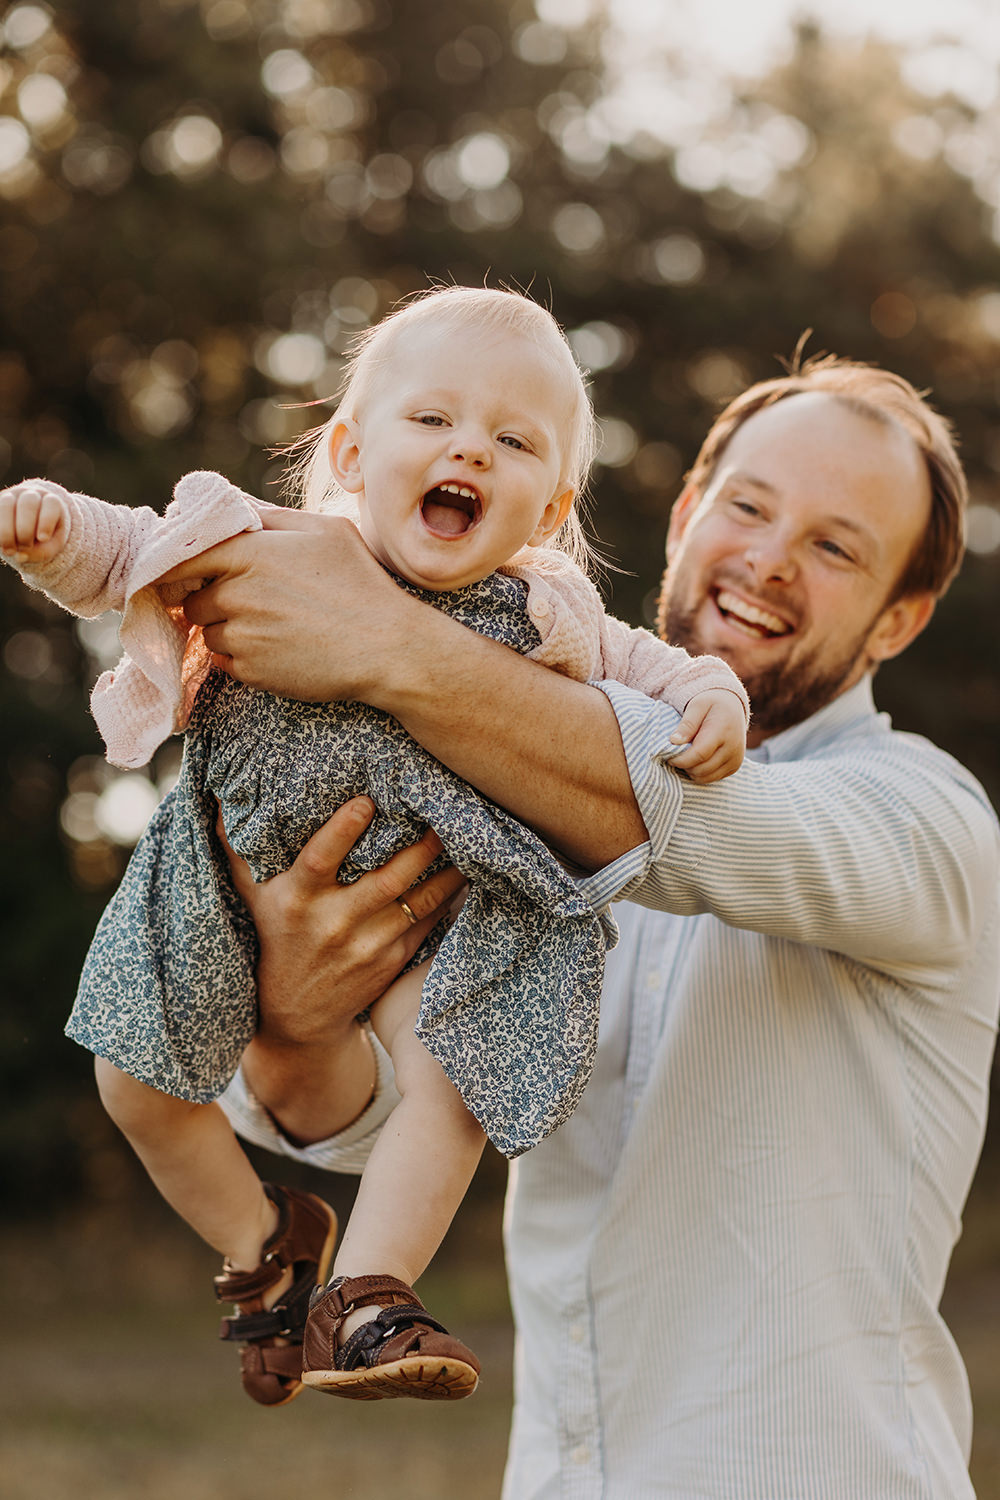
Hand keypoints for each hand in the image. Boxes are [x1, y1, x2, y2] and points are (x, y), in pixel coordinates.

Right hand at [0, 482, 68, 563]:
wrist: (30, 529)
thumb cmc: (44, 537)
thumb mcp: (50, 547)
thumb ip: (42, 553)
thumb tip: (20, 556)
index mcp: (51, 502)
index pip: (51, 503)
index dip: (46, 520)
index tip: (43, 538)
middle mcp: (31, 495)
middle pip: (28, 503)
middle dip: (25, 529)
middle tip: (25, 546)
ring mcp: (11, 496)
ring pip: (6, 504)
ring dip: (6, 530)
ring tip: (9, 551)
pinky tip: (0, 544)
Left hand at [160, 510, 413, 701]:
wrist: (387, 648)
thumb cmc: (361, 583)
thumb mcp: (325, 530)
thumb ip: (272, 516)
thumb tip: (234, 509)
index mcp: (250, 553)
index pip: (183, 557)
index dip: (175, 567)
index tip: (175, 574)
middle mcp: (237, 595)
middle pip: (194, 601)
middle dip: (213, 601)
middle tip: (252, 602)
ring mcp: (242, 636)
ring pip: (209, 634)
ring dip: (228, 630)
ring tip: (273, 627)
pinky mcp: (251, 672)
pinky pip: (226, 662)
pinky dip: (242, 657)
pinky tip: (278, 649)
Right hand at [220, 795, 464, 1049]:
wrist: (294, 1018)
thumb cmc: (272, 940)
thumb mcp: (249, 898)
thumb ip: (237, 849)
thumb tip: (215, 798)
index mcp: (296, 900)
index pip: (319, 860)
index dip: (342, 831)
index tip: (366, 801)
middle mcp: (332, 924)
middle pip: (385, 880)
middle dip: (419, 848)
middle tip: (444, 816)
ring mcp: (365, 946)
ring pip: (416, 902)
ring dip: (446, 873)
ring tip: (467, 842)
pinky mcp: (390, 962)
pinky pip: (426, 925)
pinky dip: (447, 900)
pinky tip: (464, 876)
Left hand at [668, 689, 745, 782]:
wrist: (732, 707)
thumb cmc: (711, 704)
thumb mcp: (697, 706)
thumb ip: (686, 724)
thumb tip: (674, 741)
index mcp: (723, 731)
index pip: (699, 754)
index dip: (680, 760)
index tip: (669, 756)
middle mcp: (733, 748)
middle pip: (701, 769)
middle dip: (684, 766)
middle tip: (675, 757)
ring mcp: (736, 759)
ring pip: (706, 777)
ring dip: (691, 771)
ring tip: (685, 758)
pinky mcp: (735, 767)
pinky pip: (713, 778)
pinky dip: (701, 774)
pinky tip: (695, 762)